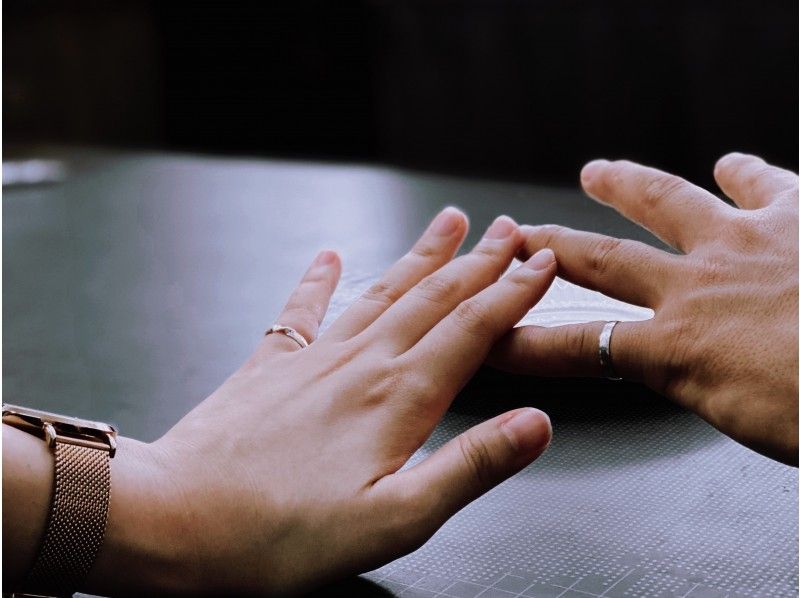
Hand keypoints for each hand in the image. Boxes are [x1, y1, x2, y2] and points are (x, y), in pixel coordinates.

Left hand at [84, 209, 555, 594]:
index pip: (472, 329)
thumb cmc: (279, 533)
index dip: (513, 292)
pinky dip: (319, 278)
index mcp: (397, 398)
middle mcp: (359, 364)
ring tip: (448, 224)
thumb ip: (470, 465)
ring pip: (381, 292)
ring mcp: (312, 358)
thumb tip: (533, 426)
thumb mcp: (397, 519)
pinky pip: (302, 308)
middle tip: (509, 230)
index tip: (541, 262)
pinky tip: (330, 256)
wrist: (176, 518)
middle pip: (434, 298)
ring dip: (421, 258)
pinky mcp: (271, 366)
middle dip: (479, 262)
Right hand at [489, 153, 797, 464]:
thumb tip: (690, 367)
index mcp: (679, 350)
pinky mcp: (798, 215)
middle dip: (549, 247)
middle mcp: (697, 288)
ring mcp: (744, 242)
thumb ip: (702, 381)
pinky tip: (733, 163)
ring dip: (625, 183)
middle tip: (516, 234)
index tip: (487, 340)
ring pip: (665, 202)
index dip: (522, 344)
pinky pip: (763, 183)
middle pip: (600, 260)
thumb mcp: (742, 418)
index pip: (576, 349)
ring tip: (598, 170)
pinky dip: (744, 172)